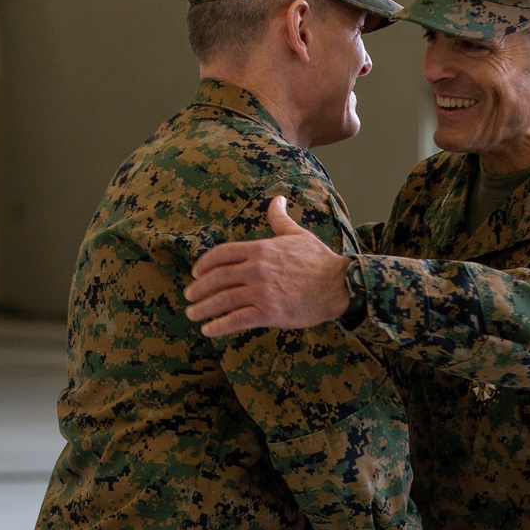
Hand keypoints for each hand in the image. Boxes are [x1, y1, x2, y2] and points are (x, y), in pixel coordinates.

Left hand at [184, 196, 348, 335]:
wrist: (340, 285)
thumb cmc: (320, 260)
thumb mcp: (297, 234)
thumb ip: (280, 219)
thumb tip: (277, 199)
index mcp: (260, 249)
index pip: (222, 254)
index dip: (205, 264)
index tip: (196, 272)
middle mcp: (256, 269)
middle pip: (217, 278)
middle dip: (199, 288)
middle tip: (189, 296)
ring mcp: (261, 292)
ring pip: (223, 300)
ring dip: (203, 308)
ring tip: (193, 314)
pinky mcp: (269, 312)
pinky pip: (236, 320)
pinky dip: (219, 325)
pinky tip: (209, 330)